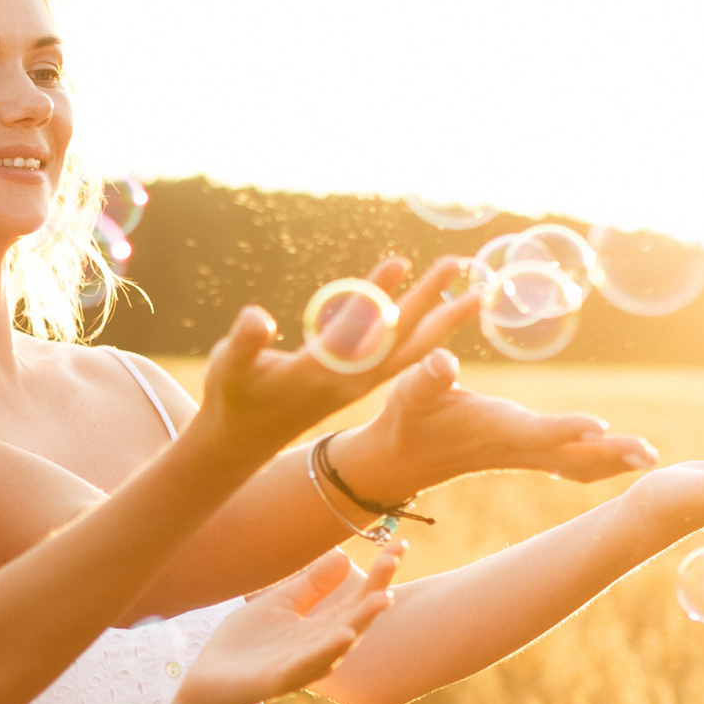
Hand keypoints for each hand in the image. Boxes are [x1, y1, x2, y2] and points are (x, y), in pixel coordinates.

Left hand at [176, 548, 398, 703]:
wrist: (209, 679)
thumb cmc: (246, 642)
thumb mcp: (281, 604)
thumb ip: (312, 585)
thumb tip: (345, 556)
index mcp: (320, 628)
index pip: (356, 598)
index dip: (378, 574)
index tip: (399, 545)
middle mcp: (319, 647)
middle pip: (355, 617)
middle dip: (377, 591)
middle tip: (394, 561)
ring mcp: (301, 664)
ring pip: (338, 643)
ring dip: (361, 621)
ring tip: (381, 599)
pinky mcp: (279, 678)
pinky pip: (306, 664)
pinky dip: (326, 650)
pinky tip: (343, 635)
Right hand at [191, 257, 480, 455]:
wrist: (242, 442)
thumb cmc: (233, 398)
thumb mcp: (229, 368)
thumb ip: (244, 344)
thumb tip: (256, 320)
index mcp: (318, 372)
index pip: (354, 329)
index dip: (374, 295)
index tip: (399, 262)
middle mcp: (347, 379)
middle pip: (397, 335)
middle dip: (427, 298)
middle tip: (457, 262)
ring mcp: (357, 382)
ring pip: (409, 349)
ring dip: (441, 319)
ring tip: (473, 291)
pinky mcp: (358, 382)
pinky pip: (401, 356)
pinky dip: (423, 333)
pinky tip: (439, 317)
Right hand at [344, 365, 659, 496]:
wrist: (401, 460)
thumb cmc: (407, 419)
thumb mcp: (408, 393)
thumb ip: (427, 378)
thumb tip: (442, 359)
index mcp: (493, 430)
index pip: (534, 433)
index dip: (565, 431)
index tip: (599, 427)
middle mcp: (514, 447)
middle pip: (569, 457)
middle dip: (609, 456)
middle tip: (649, 454)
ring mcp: (522, 455)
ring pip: (576, 466)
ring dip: (613, 462)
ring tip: (649, 456)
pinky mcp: (525, 454)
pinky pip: (571, 465)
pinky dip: (601, 462)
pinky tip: (625, 457)